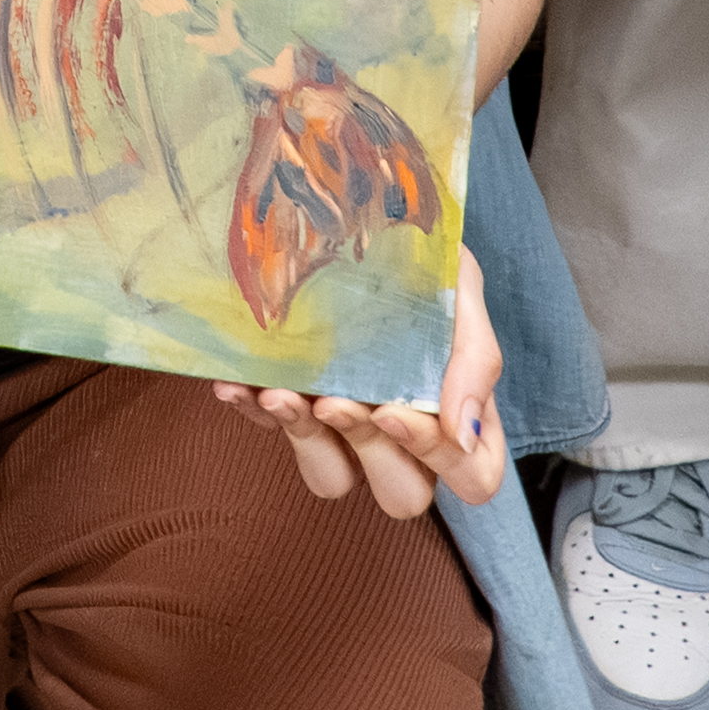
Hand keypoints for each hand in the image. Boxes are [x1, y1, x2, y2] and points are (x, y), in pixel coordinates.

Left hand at [221, 249, 508, 516]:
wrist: (359, 215)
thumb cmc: (424, 263)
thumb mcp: (461, 288)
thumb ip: (475, 355)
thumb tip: (462, 430)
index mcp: (459, 413)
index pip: (472, 476)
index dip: (435, 457)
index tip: (391, 407)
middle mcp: (405, 434)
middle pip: (402, 494)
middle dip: (367, 451)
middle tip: (335, 401)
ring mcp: (348, 428)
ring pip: (332, 479)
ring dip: (304, 441)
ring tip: (279, 393)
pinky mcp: (295, 409)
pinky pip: (271, 432)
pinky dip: (251, 410)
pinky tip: (233, 381)